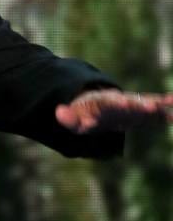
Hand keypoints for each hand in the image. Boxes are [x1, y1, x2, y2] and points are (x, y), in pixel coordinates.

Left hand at [56, 88, 172, 134]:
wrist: (97, 108)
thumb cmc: (85, 114)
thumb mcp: (75, 119)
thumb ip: (68, 118)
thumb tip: (58, 112)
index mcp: (103, 101)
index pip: (109, 101)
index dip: (115, 101)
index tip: (121, 100)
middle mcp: (120, 101)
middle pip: (131, 102)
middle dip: (140, 104)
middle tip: (150, 106)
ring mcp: (132, 105)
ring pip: (146, 103)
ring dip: (157, 104)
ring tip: (171, 102)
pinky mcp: (141, 112)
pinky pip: (155, 112)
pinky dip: (165, 113)